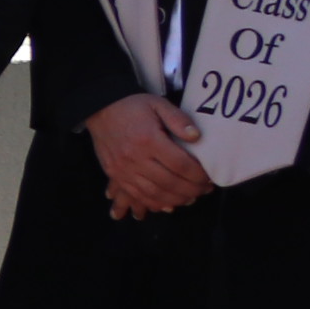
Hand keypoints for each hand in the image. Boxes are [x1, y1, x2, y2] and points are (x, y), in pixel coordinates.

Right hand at [89, 90, 213, 219]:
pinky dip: (154, 203)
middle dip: (192, 190)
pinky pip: (136, 195)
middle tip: (205, 190)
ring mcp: (123, 169)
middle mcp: (135, 158)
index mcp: (149, 140)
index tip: (209, 177)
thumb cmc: (133, 106)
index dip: (198, 175)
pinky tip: (168, 203)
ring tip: (191, 198)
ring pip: (154, 193)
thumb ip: (179, 119)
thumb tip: (196, 137)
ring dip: (176, 199)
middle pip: (169, 182)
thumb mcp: (159, 105)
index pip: (181, 164)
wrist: (100, 109)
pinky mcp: (115, 174)